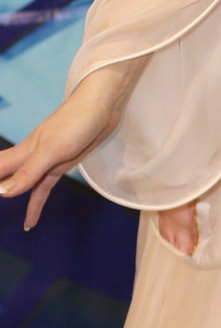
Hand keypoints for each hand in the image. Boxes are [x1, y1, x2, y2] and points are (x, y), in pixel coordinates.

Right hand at [0, 60, 144, 228]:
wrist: (103, 105)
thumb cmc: (76, 122)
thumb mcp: (51, 150)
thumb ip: (28, 171)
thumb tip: (2, 192)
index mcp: (23, 152)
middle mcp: (29, 157)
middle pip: (4, 177)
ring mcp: (45, 161)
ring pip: (22, 184)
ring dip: (10, 198)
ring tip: (8, 221)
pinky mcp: (60, 165)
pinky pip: (42, 189)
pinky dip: (35, 204)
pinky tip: (31, 221)